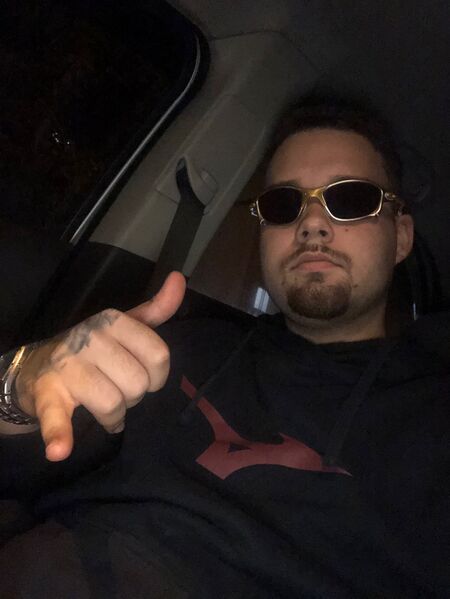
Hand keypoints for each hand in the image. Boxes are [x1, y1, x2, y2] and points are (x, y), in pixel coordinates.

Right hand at [15, 272, 185, 461]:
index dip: (156, 375)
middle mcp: (89, 337)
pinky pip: (57, 417)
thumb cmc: (93, 348)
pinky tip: (60, 449)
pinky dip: (59, 435)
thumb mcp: (125, 325)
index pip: (159, 355)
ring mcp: (67, 365)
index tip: (143, 376)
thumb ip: (156, 308)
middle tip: (117, 390)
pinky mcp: (47, 394)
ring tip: (104, 408)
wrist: (38, 367)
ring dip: (113, 416)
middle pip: (138, 383)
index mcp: (113, 320)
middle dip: (133, 396)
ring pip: (113, 403)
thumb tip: (179, 278)